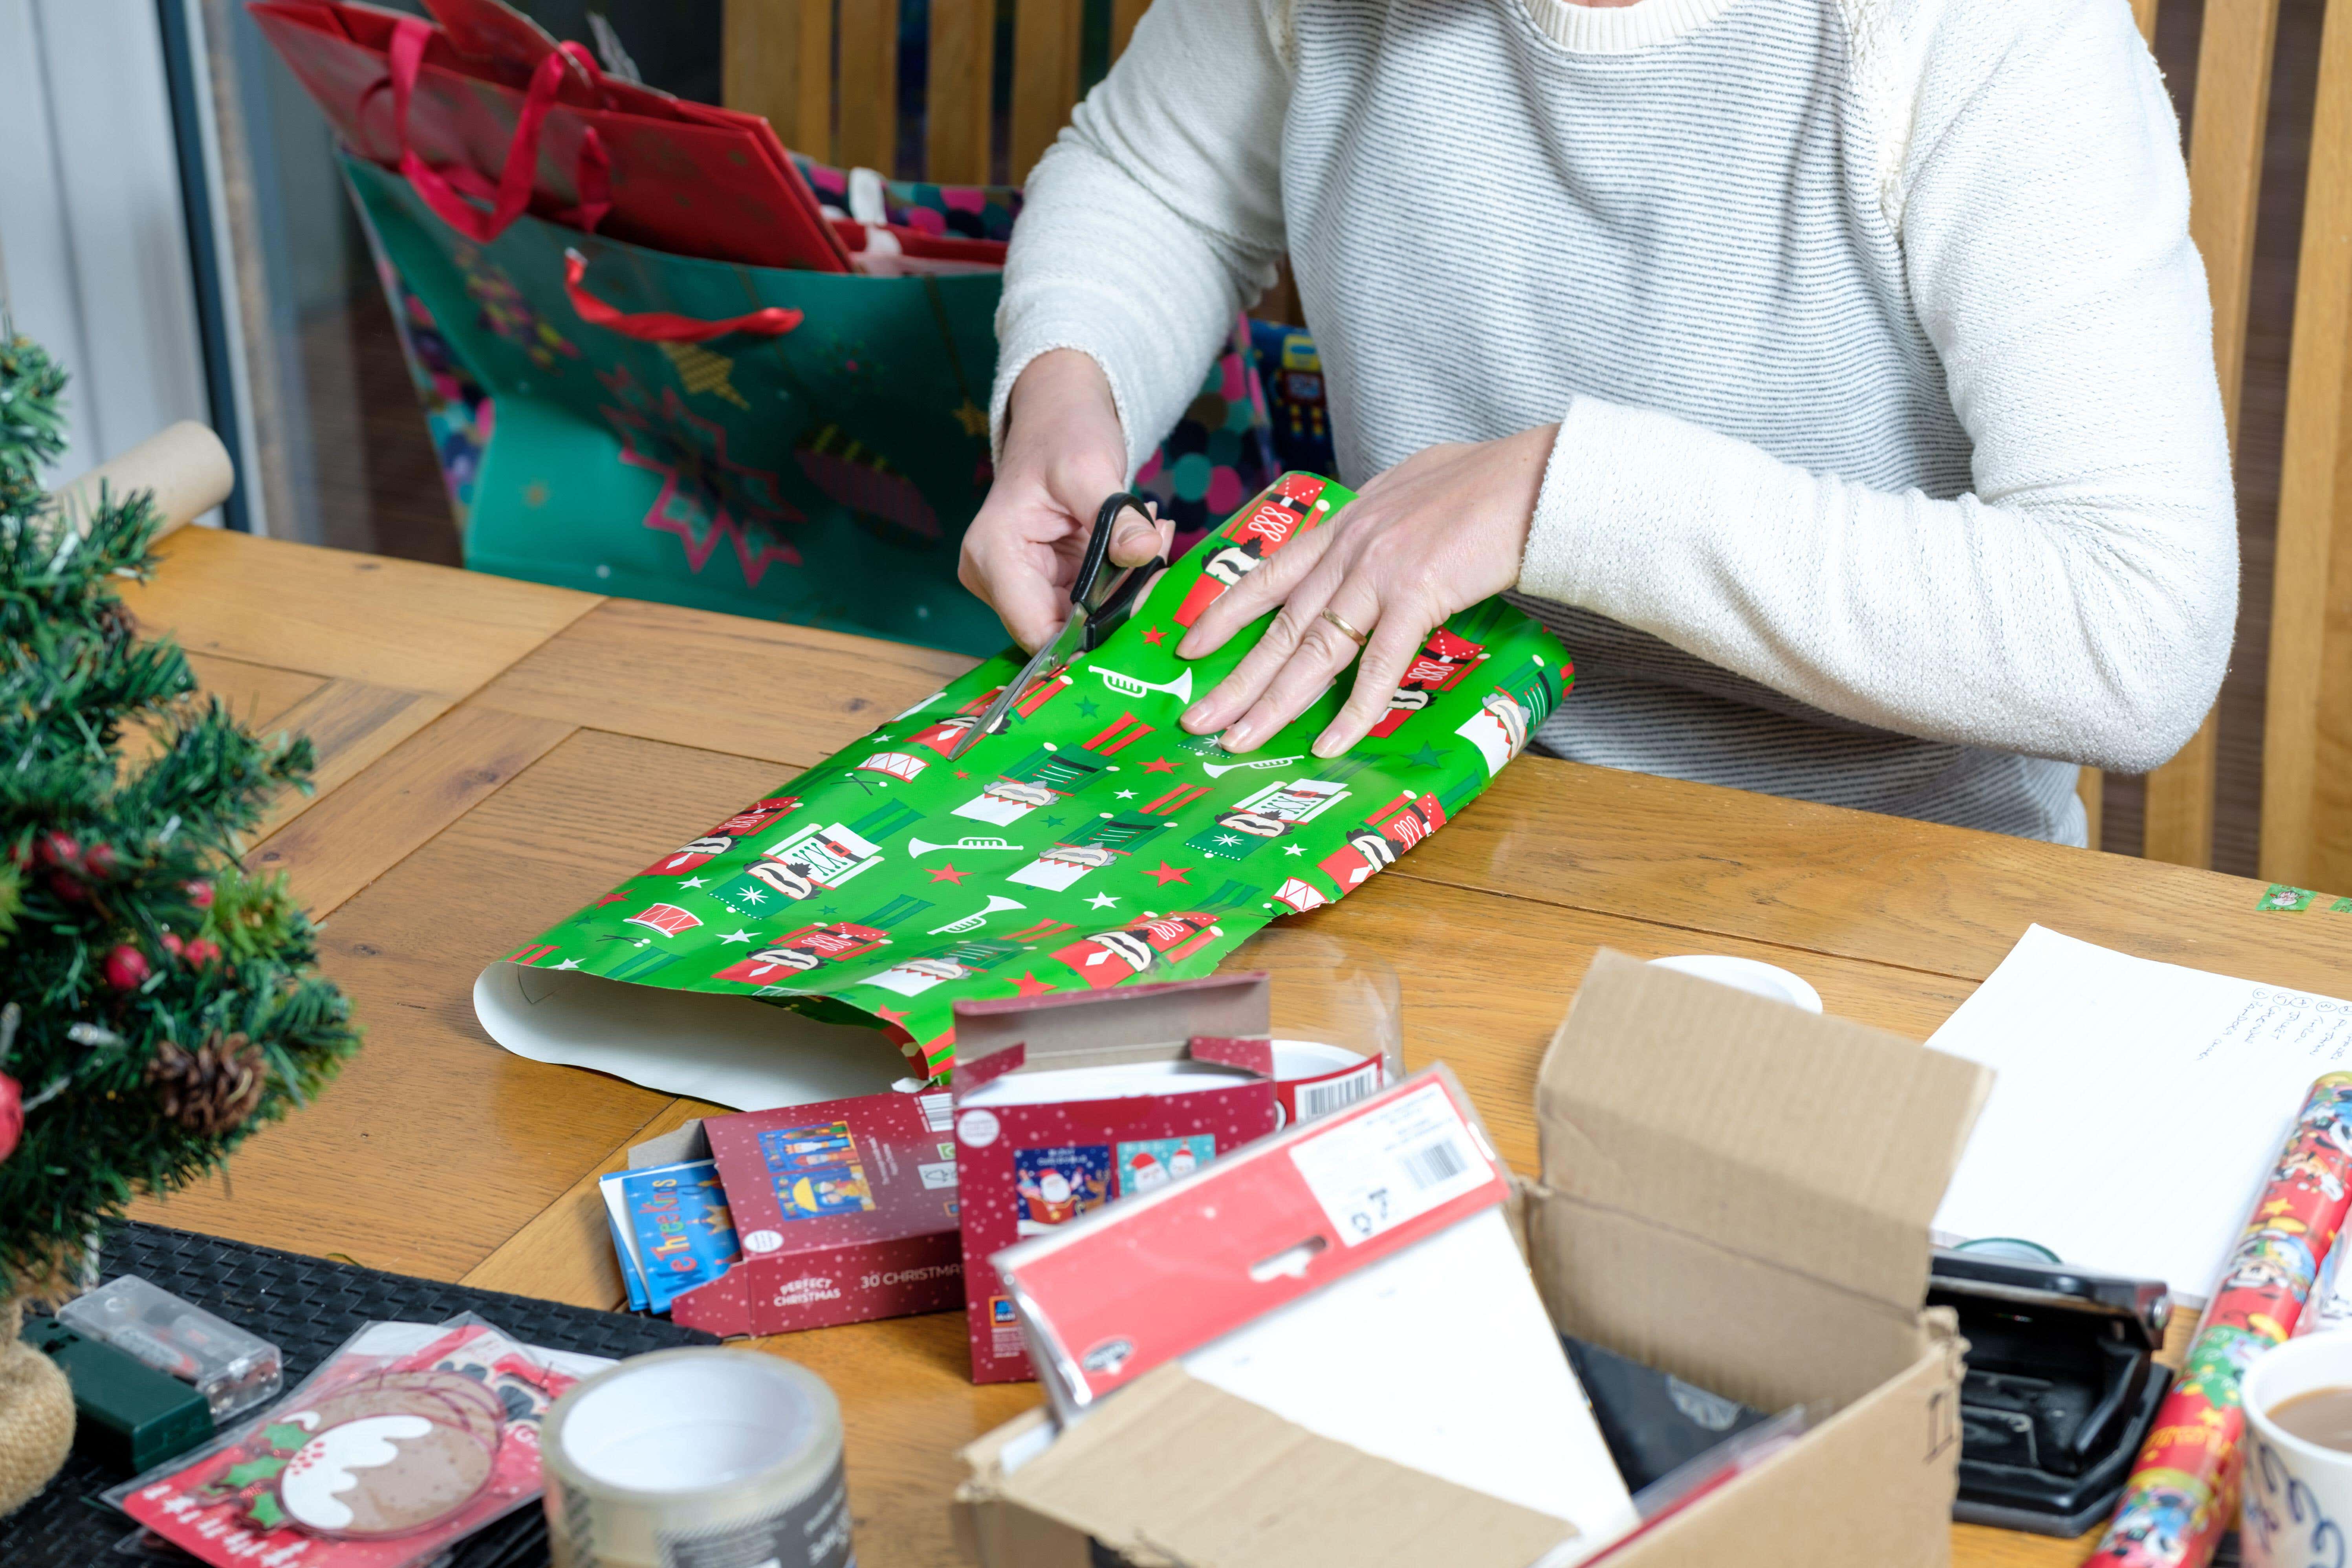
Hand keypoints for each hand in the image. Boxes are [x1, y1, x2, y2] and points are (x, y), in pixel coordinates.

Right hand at [959, 350, 1172, 651]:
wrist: (1058, 417)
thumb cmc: (1063, 433)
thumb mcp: (1090, 467)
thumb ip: (1115, 516)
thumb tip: (1144, 551)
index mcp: (993, 556)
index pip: (1039, 633)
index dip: (1092, 638)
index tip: (1146, 607)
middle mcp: (996, 580)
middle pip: (1063, 630)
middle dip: (1120, 606)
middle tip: (1160, 553)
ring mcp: (1018, 584)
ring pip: (1082, 620)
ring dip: (1126, 591)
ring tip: (1152, 536)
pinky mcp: (1043, 583)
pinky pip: (1088, 604)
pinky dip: (1120, 582)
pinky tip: (1138, 543)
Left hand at [1177, 427, 1556, 755]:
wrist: (1537, 479)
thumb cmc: (1488, 487)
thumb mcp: (1411, 494)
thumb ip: (1380, 523)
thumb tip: (1375, 535)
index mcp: (1346, 525)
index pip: (1269, 573)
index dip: (1224, 613)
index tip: (1189, 646)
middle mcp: (1350, 548)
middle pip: (1278, 624)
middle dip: (1232, 678)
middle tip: (1195, 720)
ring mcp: (1379, 572)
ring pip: (1312, 648)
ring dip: (1272, 703)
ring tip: (1237, 741)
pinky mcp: (1417, 595)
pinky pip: (1378, 664)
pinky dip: (1354, 709)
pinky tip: (1330, 742)